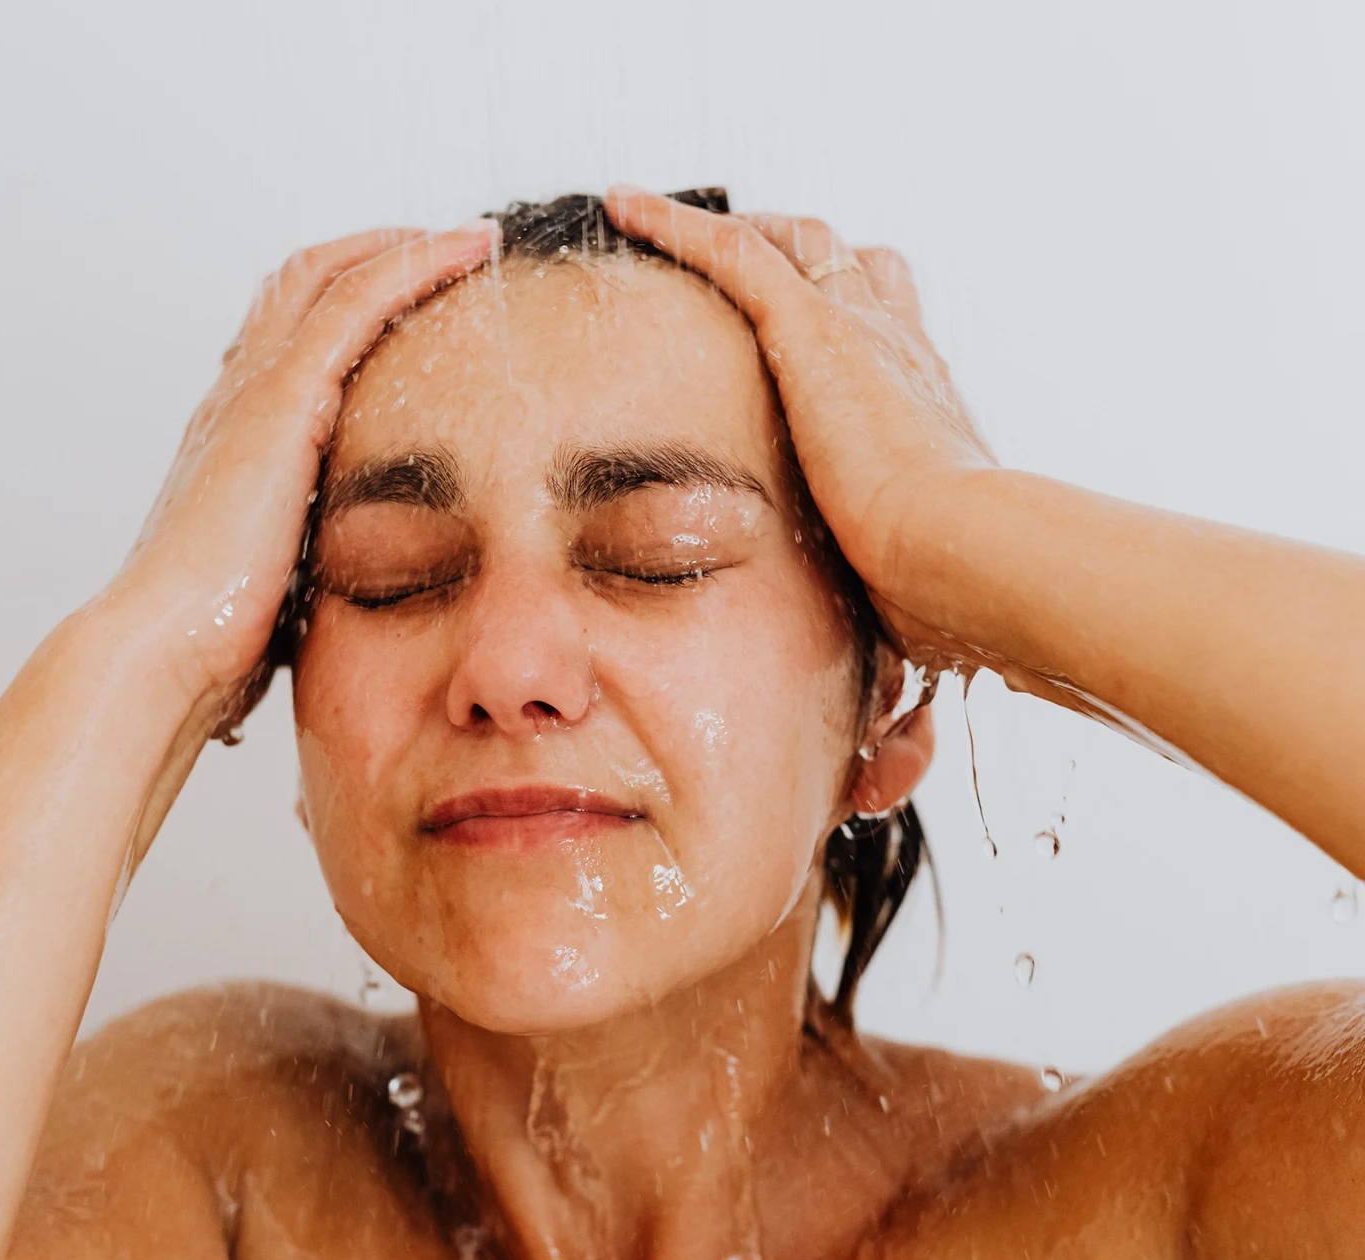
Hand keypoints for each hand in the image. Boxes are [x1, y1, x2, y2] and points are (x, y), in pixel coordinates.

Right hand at [100, 221, 498, 727]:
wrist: (166, 651)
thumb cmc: (216, 645)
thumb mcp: (283, 594)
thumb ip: (313, 576)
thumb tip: (352, 617)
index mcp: (237, 444)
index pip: (291, 344)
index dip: (349, 310)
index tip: (414, 309)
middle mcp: (236, 402)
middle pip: (303, 287)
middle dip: (376, 257)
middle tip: (448, 252)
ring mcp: (254, 394)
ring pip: (329, 276)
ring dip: (404, 247)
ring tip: (470, 240)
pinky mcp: (281, 403)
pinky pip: (355, 303)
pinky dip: (412, 265)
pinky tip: (465, 253)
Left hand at [604, 189, 991, 668]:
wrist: (965, 559)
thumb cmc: (953, 596)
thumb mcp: (915, 597)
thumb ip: (893, 613)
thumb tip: (896, 716)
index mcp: (925, 409)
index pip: (890, 337)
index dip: (853, 319)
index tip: (815, 329)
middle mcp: (901, 353)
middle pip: (853, 268)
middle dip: (803, 259)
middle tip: (752, 260)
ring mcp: (860, 333)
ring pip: (800, 244)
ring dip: (744, 232)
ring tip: (679, 227)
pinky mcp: (813, 329)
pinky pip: (733, 251)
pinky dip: (677, 225)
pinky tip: (626, 209)